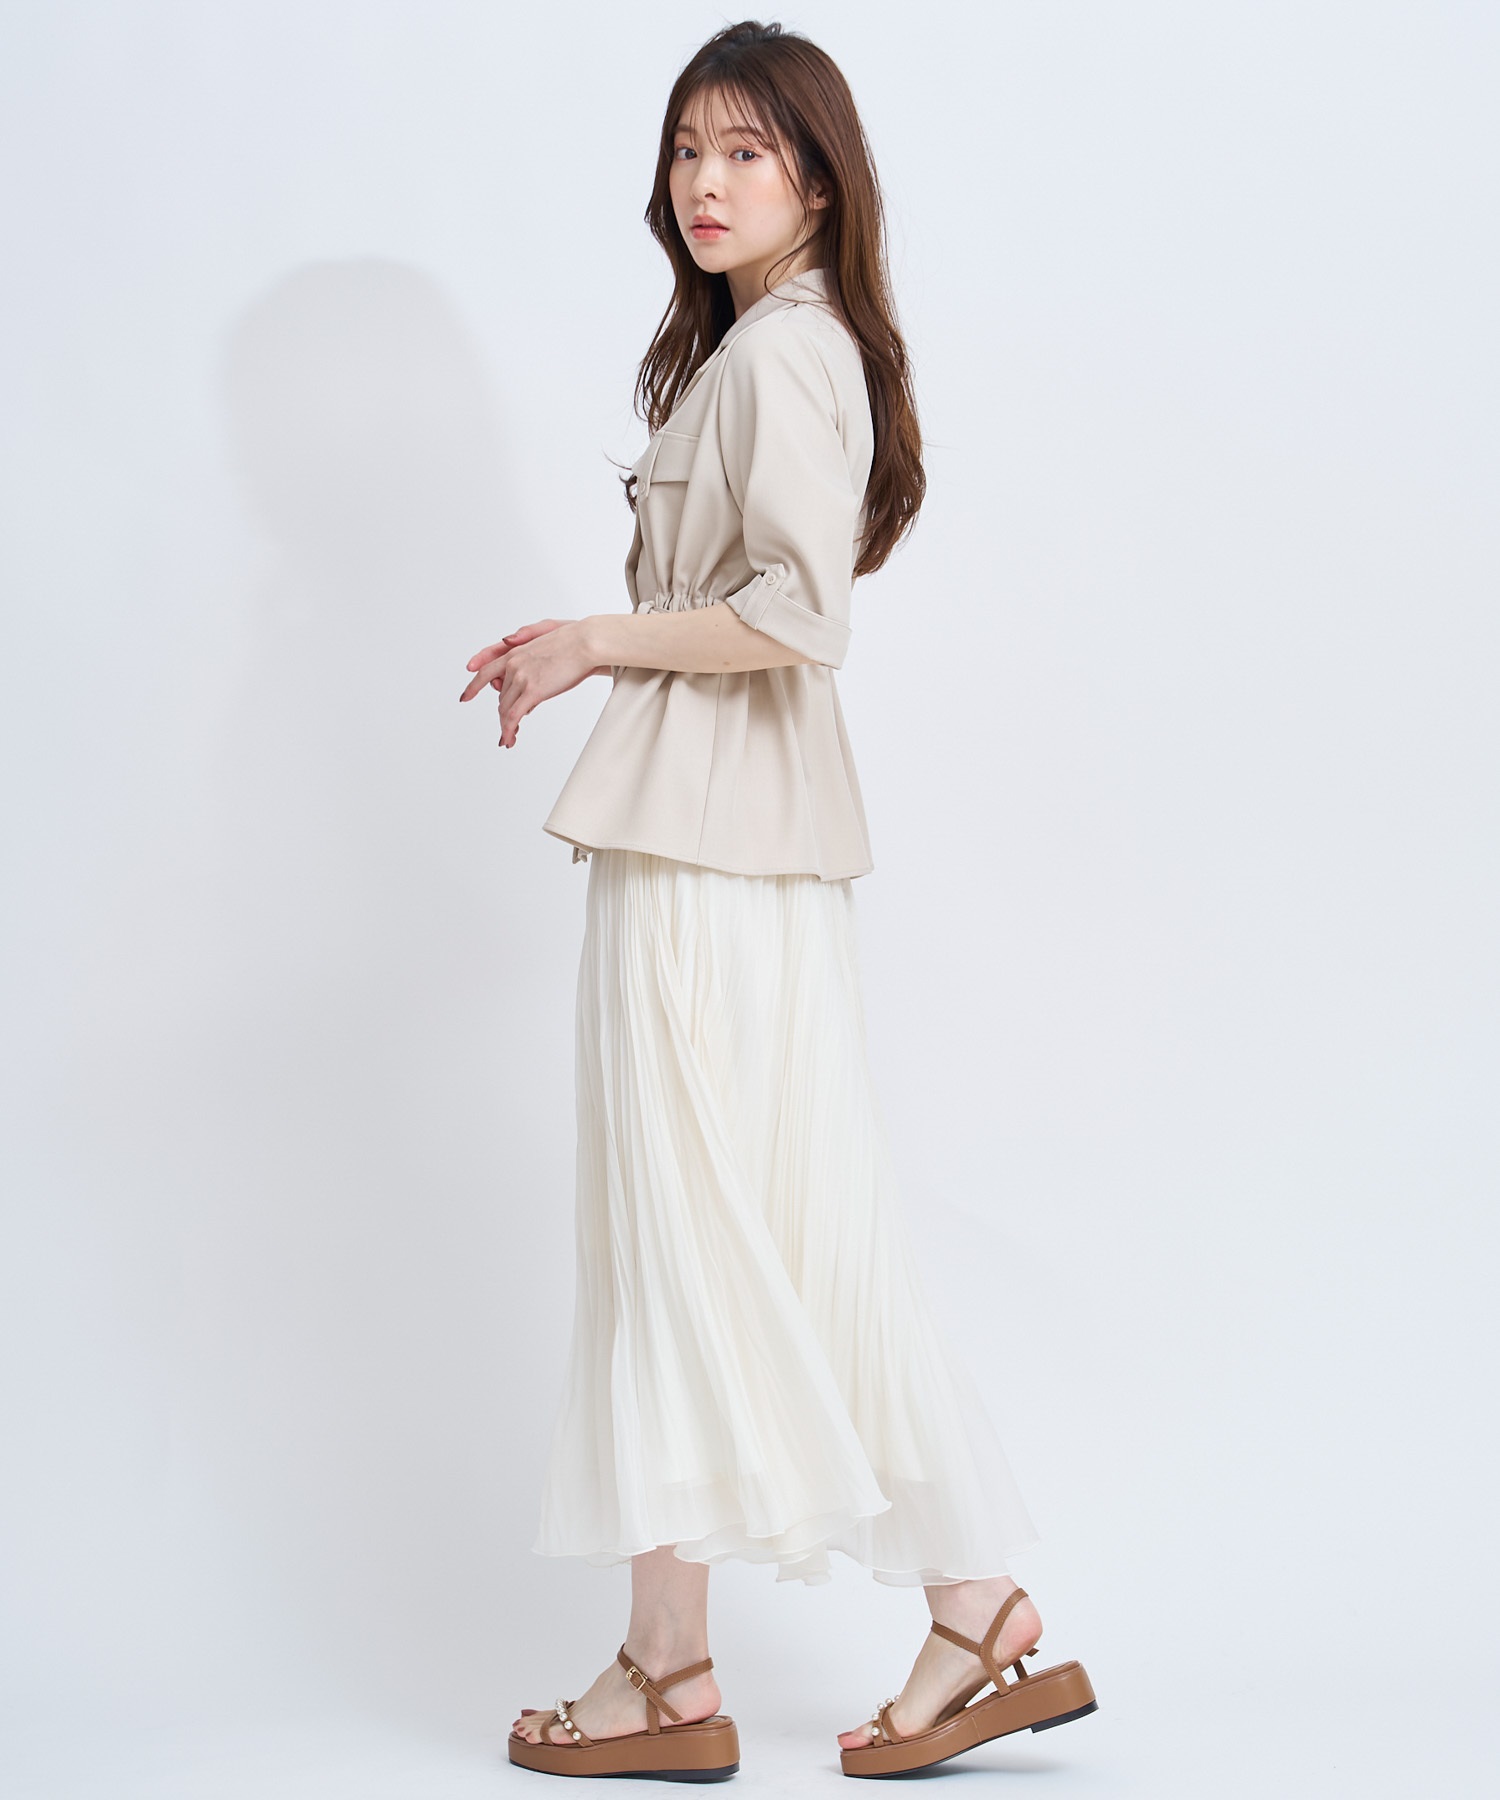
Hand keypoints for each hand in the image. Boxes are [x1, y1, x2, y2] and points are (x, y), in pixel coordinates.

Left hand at [459, 619, 607, 748]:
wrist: (586, 642)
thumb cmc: (572, 638)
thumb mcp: (543, 632)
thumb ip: (524, 639)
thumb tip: (507, 642)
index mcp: (515, 651)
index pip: (486, 671)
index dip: (473, 686)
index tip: (465, 697)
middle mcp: (513, 663)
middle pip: (500, 695)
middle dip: (502, 714)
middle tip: (507, 730)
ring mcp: (521, 677)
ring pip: (505, 708)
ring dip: (506, 726)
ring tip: (510, 738)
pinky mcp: (533, 691)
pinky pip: (513, 715)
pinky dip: (509, 730)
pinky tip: (509, 739)